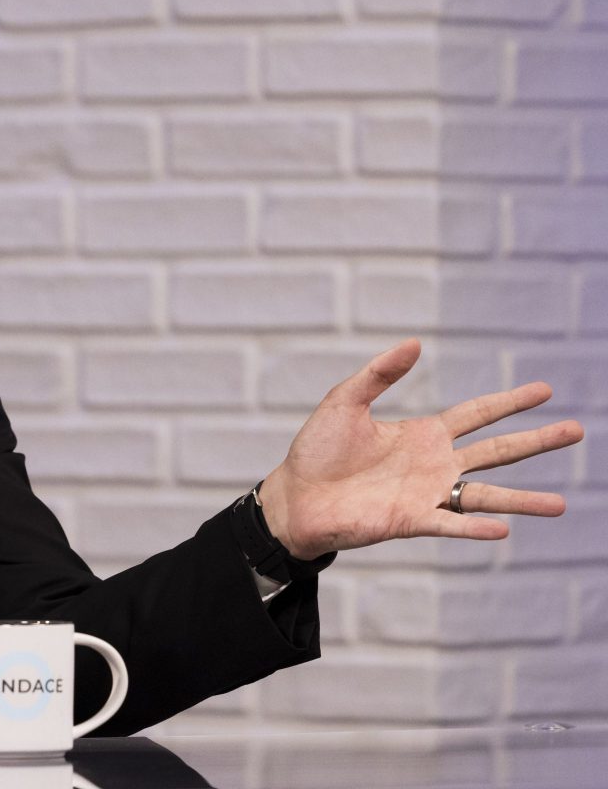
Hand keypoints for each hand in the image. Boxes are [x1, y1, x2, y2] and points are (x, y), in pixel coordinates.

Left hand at [257, 339, 578, 560]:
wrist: (294, 497)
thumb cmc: (317, 451)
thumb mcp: (345, 402)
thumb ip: (379, 374)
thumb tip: (414, 343)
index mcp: (422, 434)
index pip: (477, 414)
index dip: (510, 402)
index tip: (545, 390)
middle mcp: (434, 464)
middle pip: (496, 452)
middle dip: (536, 442)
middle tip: (578, 431)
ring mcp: (426, 494)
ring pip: (485, 497)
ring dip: (522, 500)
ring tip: (561, 505)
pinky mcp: (410, 521)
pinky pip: (449, 523)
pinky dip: (474, 526)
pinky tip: (502, 529)